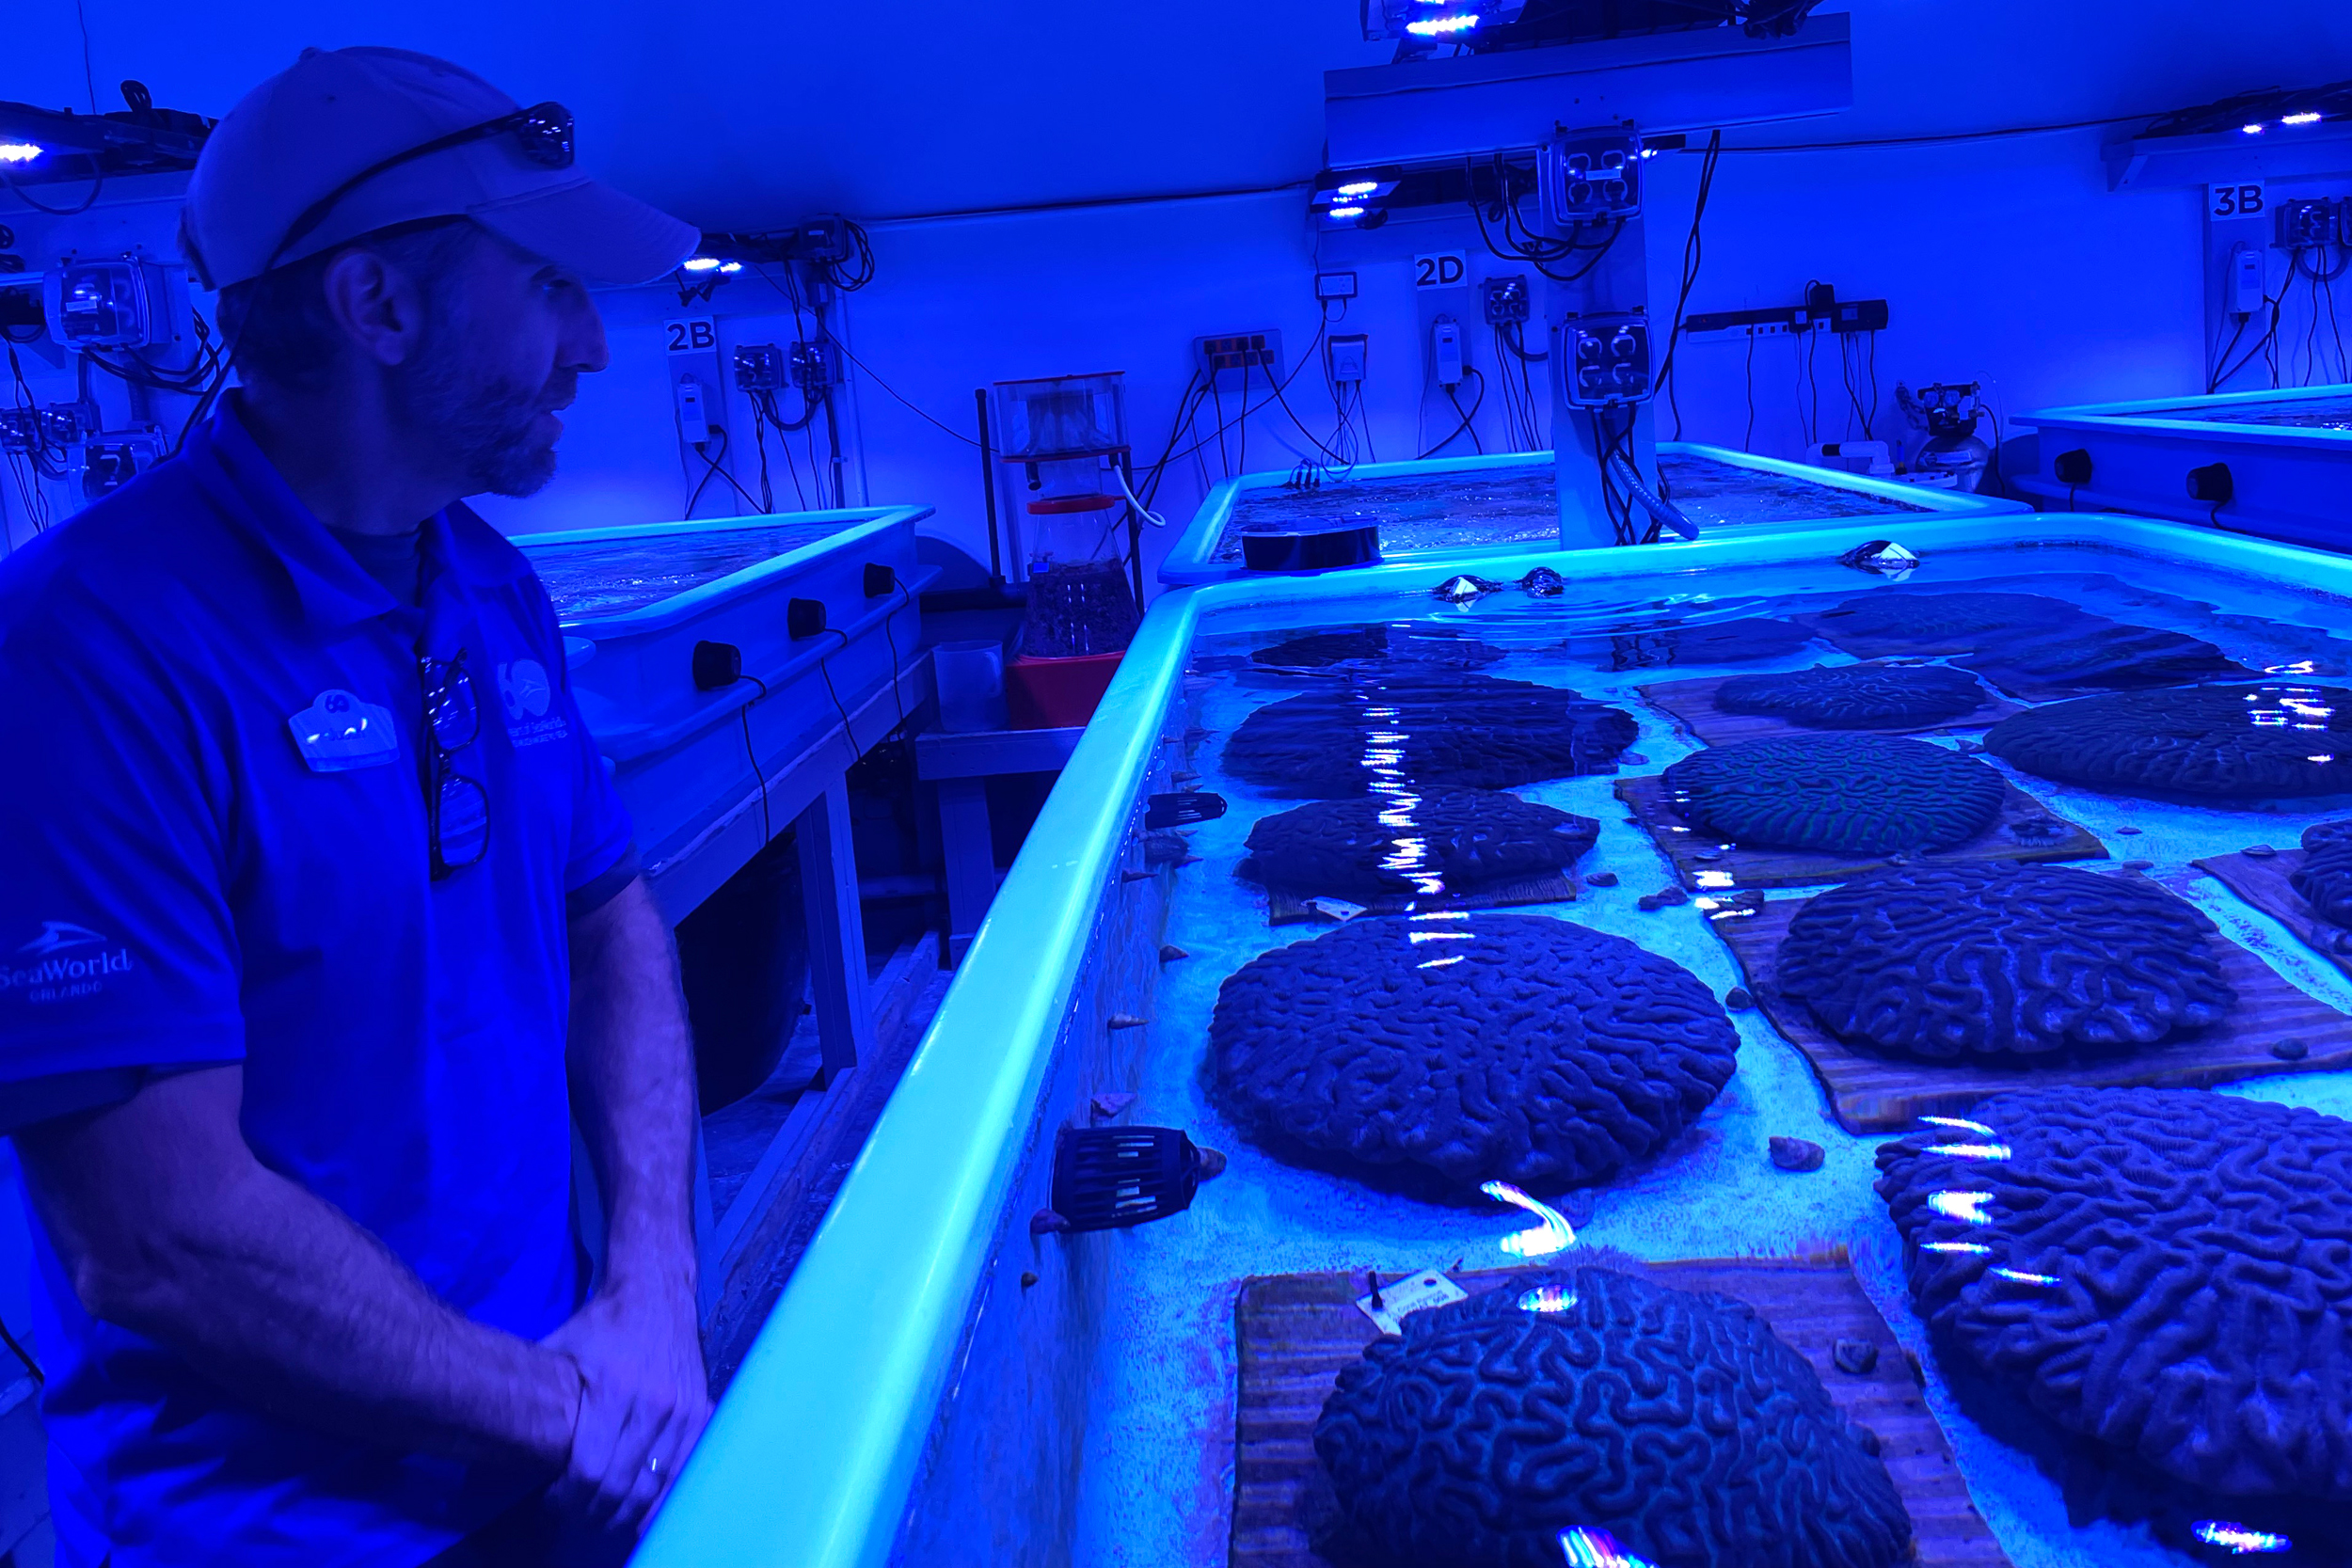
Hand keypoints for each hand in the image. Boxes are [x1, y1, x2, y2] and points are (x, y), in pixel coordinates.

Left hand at [541, 1282, 711, 1535]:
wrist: (657, 1294)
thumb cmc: (601, 1323)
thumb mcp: (558, 1347)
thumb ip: (538, 1391)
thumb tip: (498, 1427)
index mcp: (615, 1389)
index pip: (590, 1469)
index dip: (567, 1496)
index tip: (552, 1500)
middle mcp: (655, 1404)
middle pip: (622, 1484)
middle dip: (594, 1510)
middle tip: (574, 1514)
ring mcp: (683, 1410)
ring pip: (655, 1485)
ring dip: (627, 1510)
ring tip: (604, 1515)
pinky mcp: (700, 1412)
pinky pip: (683, 1469)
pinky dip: (662, 1495)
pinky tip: (642, 1507)